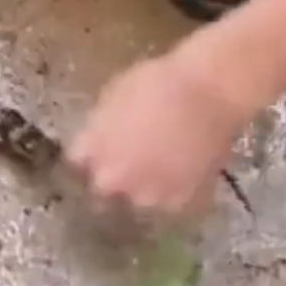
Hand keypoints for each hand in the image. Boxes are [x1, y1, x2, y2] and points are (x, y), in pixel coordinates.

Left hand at [67, 54, 253, 216]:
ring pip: (137, 199)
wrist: (208, 92)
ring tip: (161, 168)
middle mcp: (113, 179)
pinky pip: (170, 202)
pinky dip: (175, 192)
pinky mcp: (180, 201)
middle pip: (104, 187)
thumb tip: (98, 140)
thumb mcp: (113, 96)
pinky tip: (184, 174)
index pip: (77, 163)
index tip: (99, 149)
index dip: (89, 155)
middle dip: (113, 176)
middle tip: (132, 161)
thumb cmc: (157, 83)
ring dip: (144, 187)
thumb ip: (100, 127)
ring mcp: (146, 194)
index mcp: (90, 150)